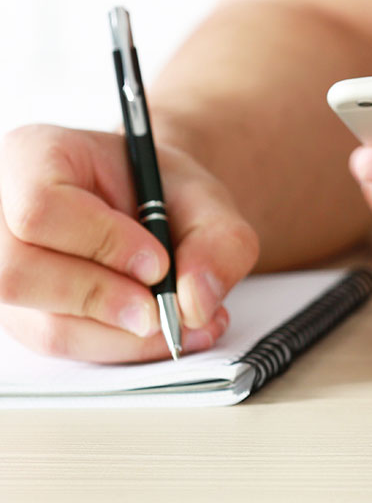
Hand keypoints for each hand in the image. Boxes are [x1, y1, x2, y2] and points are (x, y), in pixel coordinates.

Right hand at [0, 125, 259, 361]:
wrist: (158, 210)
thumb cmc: (166, 193)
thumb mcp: (208, 199)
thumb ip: (219, 242)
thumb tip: (194, 303)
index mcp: (34, 156)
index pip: (40, 207)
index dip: (102, 242)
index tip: (157, 263)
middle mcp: (2, 214)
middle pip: (18, 273)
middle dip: (102, 299)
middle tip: (162, 309)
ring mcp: (5, 270)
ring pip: (44, 324)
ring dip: (123, 335)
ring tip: (185, 322)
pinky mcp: (24, 315)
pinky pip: (64, 345)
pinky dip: (122, 346)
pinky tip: (164, 331)